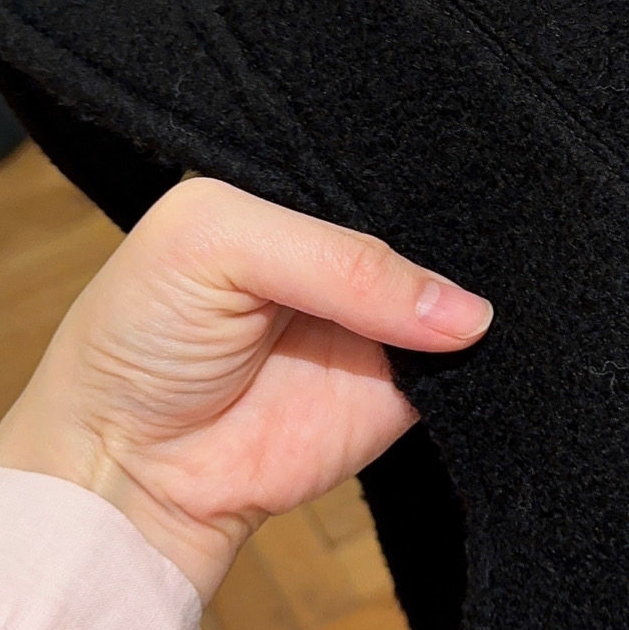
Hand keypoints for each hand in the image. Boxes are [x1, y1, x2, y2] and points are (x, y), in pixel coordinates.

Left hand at [0, 177, 491, 600]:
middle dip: (458, 230)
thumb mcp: (217, 246)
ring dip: (477, 297)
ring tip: (503, 280)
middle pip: (429, 224)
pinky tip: (489, 341)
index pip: (376, 161)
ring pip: (457, 295)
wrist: (125, 469)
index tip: (470, 160)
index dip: (417, 167)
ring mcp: (377, 323)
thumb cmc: (139, 340)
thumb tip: (467, 316)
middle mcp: (339, 254)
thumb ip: (338, 261)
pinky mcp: (403, 393)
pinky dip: (488, 361)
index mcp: (289, 194)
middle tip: (498, 224)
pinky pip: (470, 370)